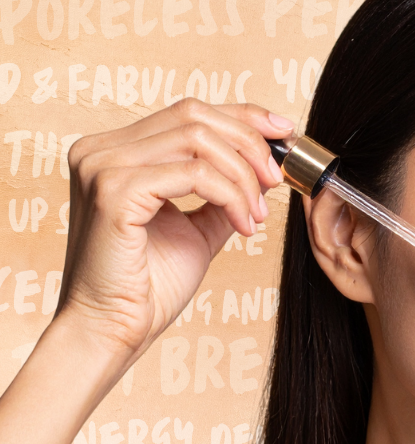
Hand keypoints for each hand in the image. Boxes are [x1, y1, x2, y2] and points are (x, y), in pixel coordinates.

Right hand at [54, 98, 294, 360]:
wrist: (113, 331)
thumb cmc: (149, 287)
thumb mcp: (198, 229)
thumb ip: (225, 194)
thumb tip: (265, 170)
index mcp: (115, 152)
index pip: (187, 112)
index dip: (242, 116)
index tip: (285, 131)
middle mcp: (101, 150)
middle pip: (194, 115)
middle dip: (249, 142)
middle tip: (277, 179)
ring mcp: (103, 166)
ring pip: (198, 139)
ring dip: (242, 176)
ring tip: (257, 215)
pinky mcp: (114, 192)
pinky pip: (194, 174)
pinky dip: (230, 196)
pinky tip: (243, 225)